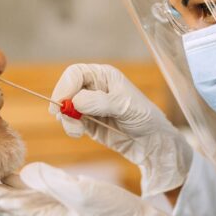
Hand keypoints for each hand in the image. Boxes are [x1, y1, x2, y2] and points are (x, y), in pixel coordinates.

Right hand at [51, 64, 192, 196]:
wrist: (152, 142)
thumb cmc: (144, 117)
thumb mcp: (124, 106)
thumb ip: (100, 102)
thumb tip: (76, 101)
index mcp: (103, 76)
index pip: (75, 74)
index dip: (65, 85)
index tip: (62, 101)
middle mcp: (94, 89)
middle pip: (66, 90)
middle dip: (63, 104)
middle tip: (64, 117)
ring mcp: (89, 107)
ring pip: (66, 108)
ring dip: (66, 119)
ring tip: (77, 130)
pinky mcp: (88, 124)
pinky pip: (71, 123)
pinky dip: (71, 128)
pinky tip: (79, 133)